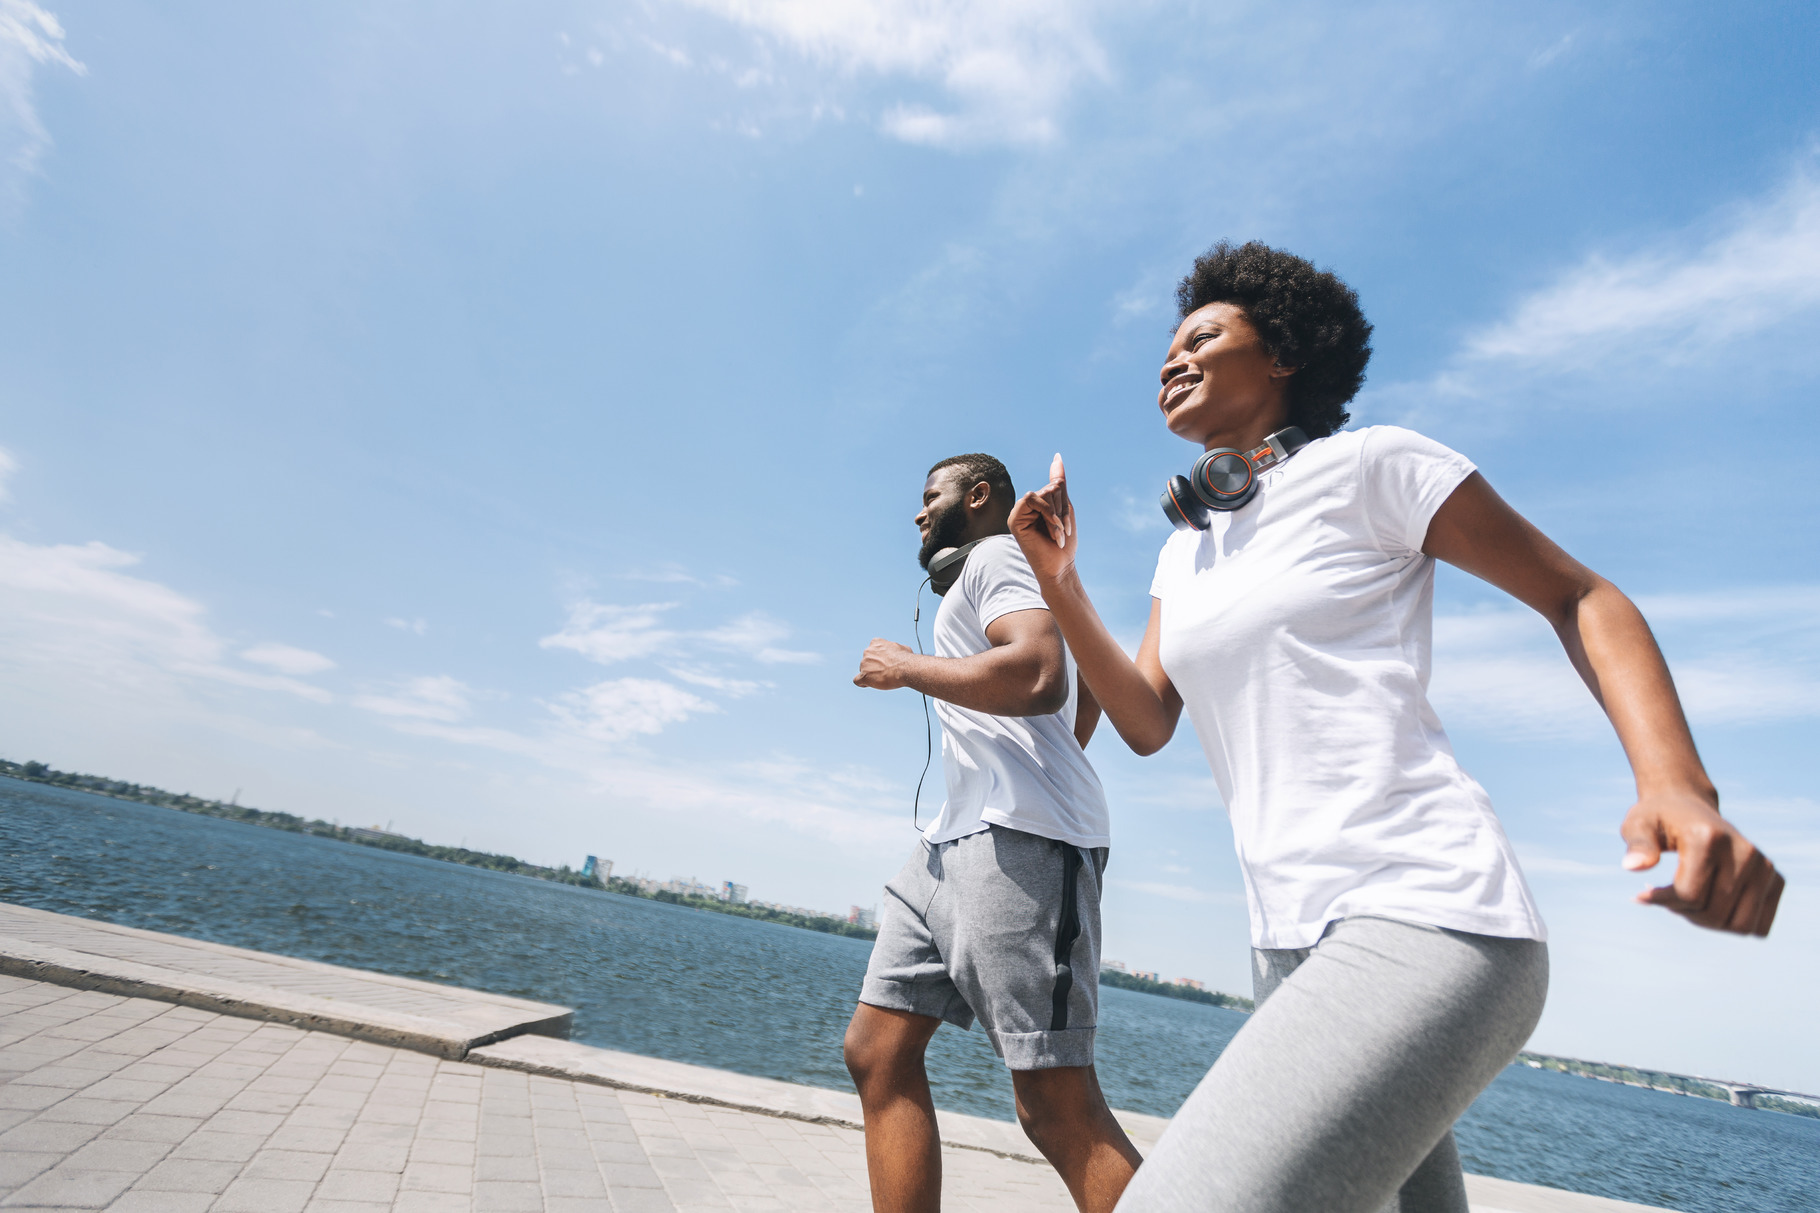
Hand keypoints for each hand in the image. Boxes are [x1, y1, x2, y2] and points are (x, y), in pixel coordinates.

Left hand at [853, 638, 915, 690]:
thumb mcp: (902, 648)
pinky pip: (858, 681)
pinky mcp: (864, 676)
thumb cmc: (905, 659)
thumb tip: (900, 653)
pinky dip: (863, 683)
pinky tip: (869, 684)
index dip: (877, 658)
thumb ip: (895, 650)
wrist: (904, 668)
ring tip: (883, 679)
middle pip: (867, 661)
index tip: (883, 663)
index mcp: (876, 643)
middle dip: (874, 667)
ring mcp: (864, 663)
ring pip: (863, 671)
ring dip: (871, 675)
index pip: (872, 651)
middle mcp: (867, 651)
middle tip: (885, 672)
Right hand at [1009, 453, 1076, 583]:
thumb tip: (1057, 457)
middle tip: (1063, 532)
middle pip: (1051, 487)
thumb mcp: (1065, 508)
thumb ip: (1058, 483)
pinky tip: (1054, 532)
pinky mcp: (1014, 519)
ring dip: (1057, 515)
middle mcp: (1026, 506)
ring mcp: (1019, 512)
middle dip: (1063, 509)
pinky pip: (1032, 499)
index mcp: (1038, 504)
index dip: (1065, 501)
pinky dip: (1048, 514)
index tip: (1066, 528)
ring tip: (1058, 534)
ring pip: (1044, 493)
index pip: (1055, 485)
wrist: (1059, 567)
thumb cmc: (1063, 543)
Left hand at [1621, 791, 1782, 935]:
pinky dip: (1730, 923)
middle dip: (1683, 911)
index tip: (1645, 891)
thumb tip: (1632, 866)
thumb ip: (1636, 845)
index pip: (1689, 896)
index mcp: (1710, 838)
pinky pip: (1757, 925)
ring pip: (1738, 925)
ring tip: (1690, 897)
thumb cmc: (1658, 818)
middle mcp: (1745, 851)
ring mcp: (1764, 866)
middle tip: (1669, 892)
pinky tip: (1713, 903)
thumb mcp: (1637, 825)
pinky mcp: (1775, 879)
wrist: (1687, 806)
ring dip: (1707, 921)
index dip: (1662, 901)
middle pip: (1714, 914)